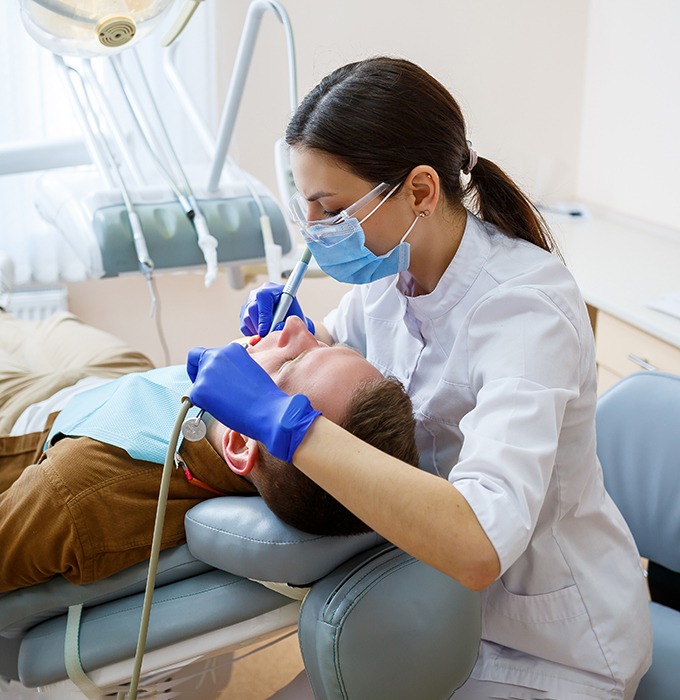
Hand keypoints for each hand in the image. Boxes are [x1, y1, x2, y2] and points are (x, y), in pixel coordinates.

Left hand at [187, 343, 320, 461]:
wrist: (267, 410)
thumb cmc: (264, 396)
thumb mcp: (248, 370)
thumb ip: (231, 368)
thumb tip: (220, 378)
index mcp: (231, 349)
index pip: (207, 351)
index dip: (203, 363)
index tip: (206, 373)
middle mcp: (217, 356)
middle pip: (195, 361)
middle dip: (199, 375)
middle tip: (209, 391)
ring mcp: (207, 372)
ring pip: (196, 382)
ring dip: (205, 392)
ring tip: (225, 403)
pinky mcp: (199, 389)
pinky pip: (195, 398)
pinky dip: (204, 405)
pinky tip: (222, 408)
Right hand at [240, 281, 314, 336]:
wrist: (288, 318)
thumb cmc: (293, 317)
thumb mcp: (295, 318)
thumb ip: (287, 322)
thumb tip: (276, 328)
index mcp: (273, 289)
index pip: (263, 298)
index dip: (263, 316)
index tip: (266, 331)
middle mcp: (258, 293)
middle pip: (252, 308)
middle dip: (259, 326)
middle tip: (267, 336)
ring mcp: (249, 301)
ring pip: (246, 318)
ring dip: (256, 330)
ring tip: (268, 333)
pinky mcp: (244, 312)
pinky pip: (244, 325)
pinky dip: (252, 332)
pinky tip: (263, 331)